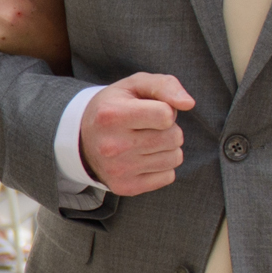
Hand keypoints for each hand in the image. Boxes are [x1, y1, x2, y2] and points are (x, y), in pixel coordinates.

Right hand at [76, 71, 194, 195]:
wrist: (83, 139)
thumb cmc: (116, 106)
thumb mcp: (135, 85)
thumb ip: (165, 85)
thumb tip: (189, 104)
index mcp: (111, 115)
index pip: (166, 115)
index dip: (165, 110)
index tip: (150, 110)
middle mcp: (112, 145)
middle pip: (173, 137)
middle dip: (169, 129)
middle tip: (148, 127)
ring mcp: (118, 170)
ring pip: (174, 157)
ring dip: (167, 148)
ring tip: (146, 141)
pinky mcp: (125, 187)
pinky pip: (168, 176)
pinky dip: (162, 166)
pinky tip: (144, 158)